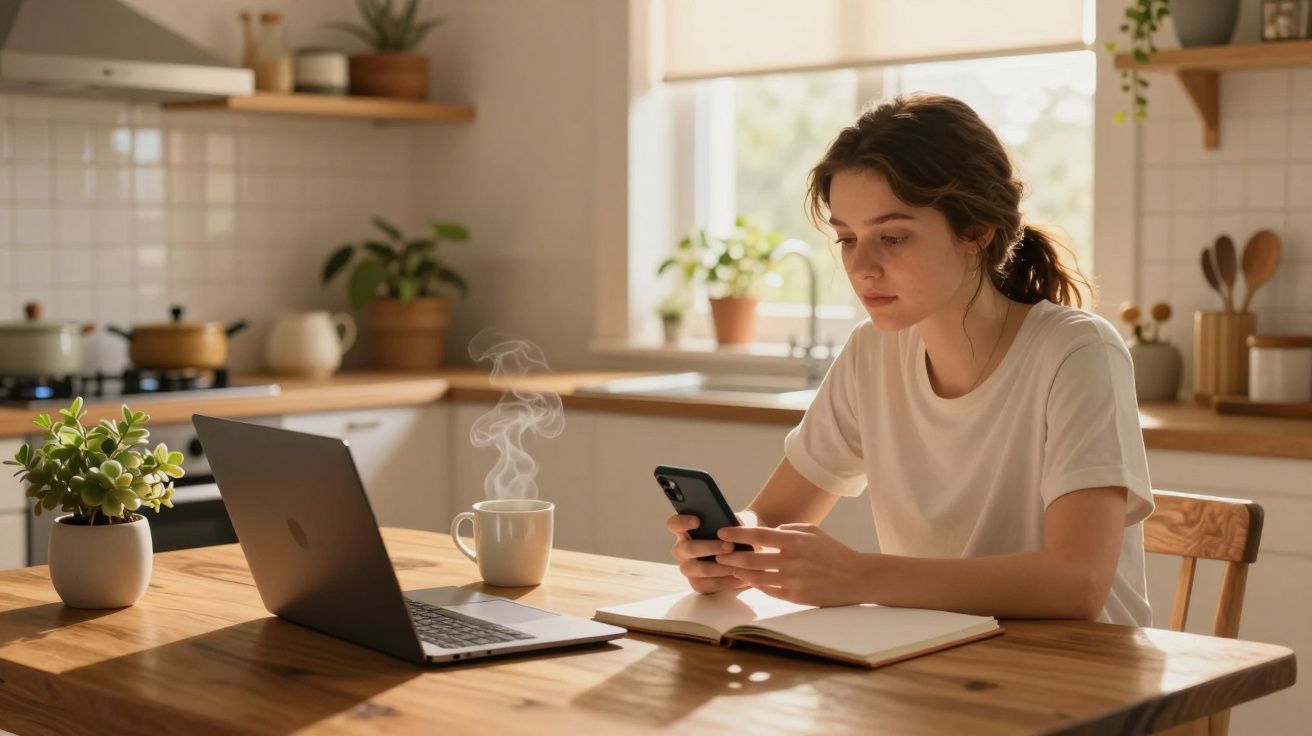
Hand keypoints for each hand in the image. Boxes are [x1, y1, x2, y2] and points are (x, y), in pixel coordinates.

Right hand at [666, 513, 750, 594]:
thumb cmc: (738, 532)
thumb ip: (736, 520)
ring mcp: (688, 568)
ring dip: (720, 567)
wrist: (748, 552)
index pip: (673, 524)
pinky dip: (725, 581)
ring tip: (737, 564)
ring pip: (700, 569)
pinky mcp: (698, 584)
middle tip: (730, 546)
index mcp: (684, 530)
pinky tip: (739, 576)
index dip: (682, 522)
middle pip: (688, 549)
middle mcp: (682, 550)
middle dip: (710, 547)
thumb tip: (737, 524)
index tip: (698, 521)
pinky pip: (708, 584)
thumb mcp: (740, 521)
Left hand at [715, 524, 869, 606]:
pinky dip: (756, 585)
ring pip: (756, 577)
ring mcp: (793, 581)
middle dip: (730, 557)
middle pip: (751, 559)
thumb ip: (787, 530)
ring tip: (727, 568)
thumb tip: (767, 533)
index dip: (736, 534)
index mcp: (794, 541)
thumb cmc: (833, 551)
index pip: (758, 535)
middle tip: (716, 554)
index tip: (721, 532)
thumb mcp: (812, 531)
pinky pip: (768, 591)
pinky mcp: (796, 597)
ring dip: (738, 573)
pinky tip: (748, 580)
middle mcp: (791, 561)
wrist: (856, 578)